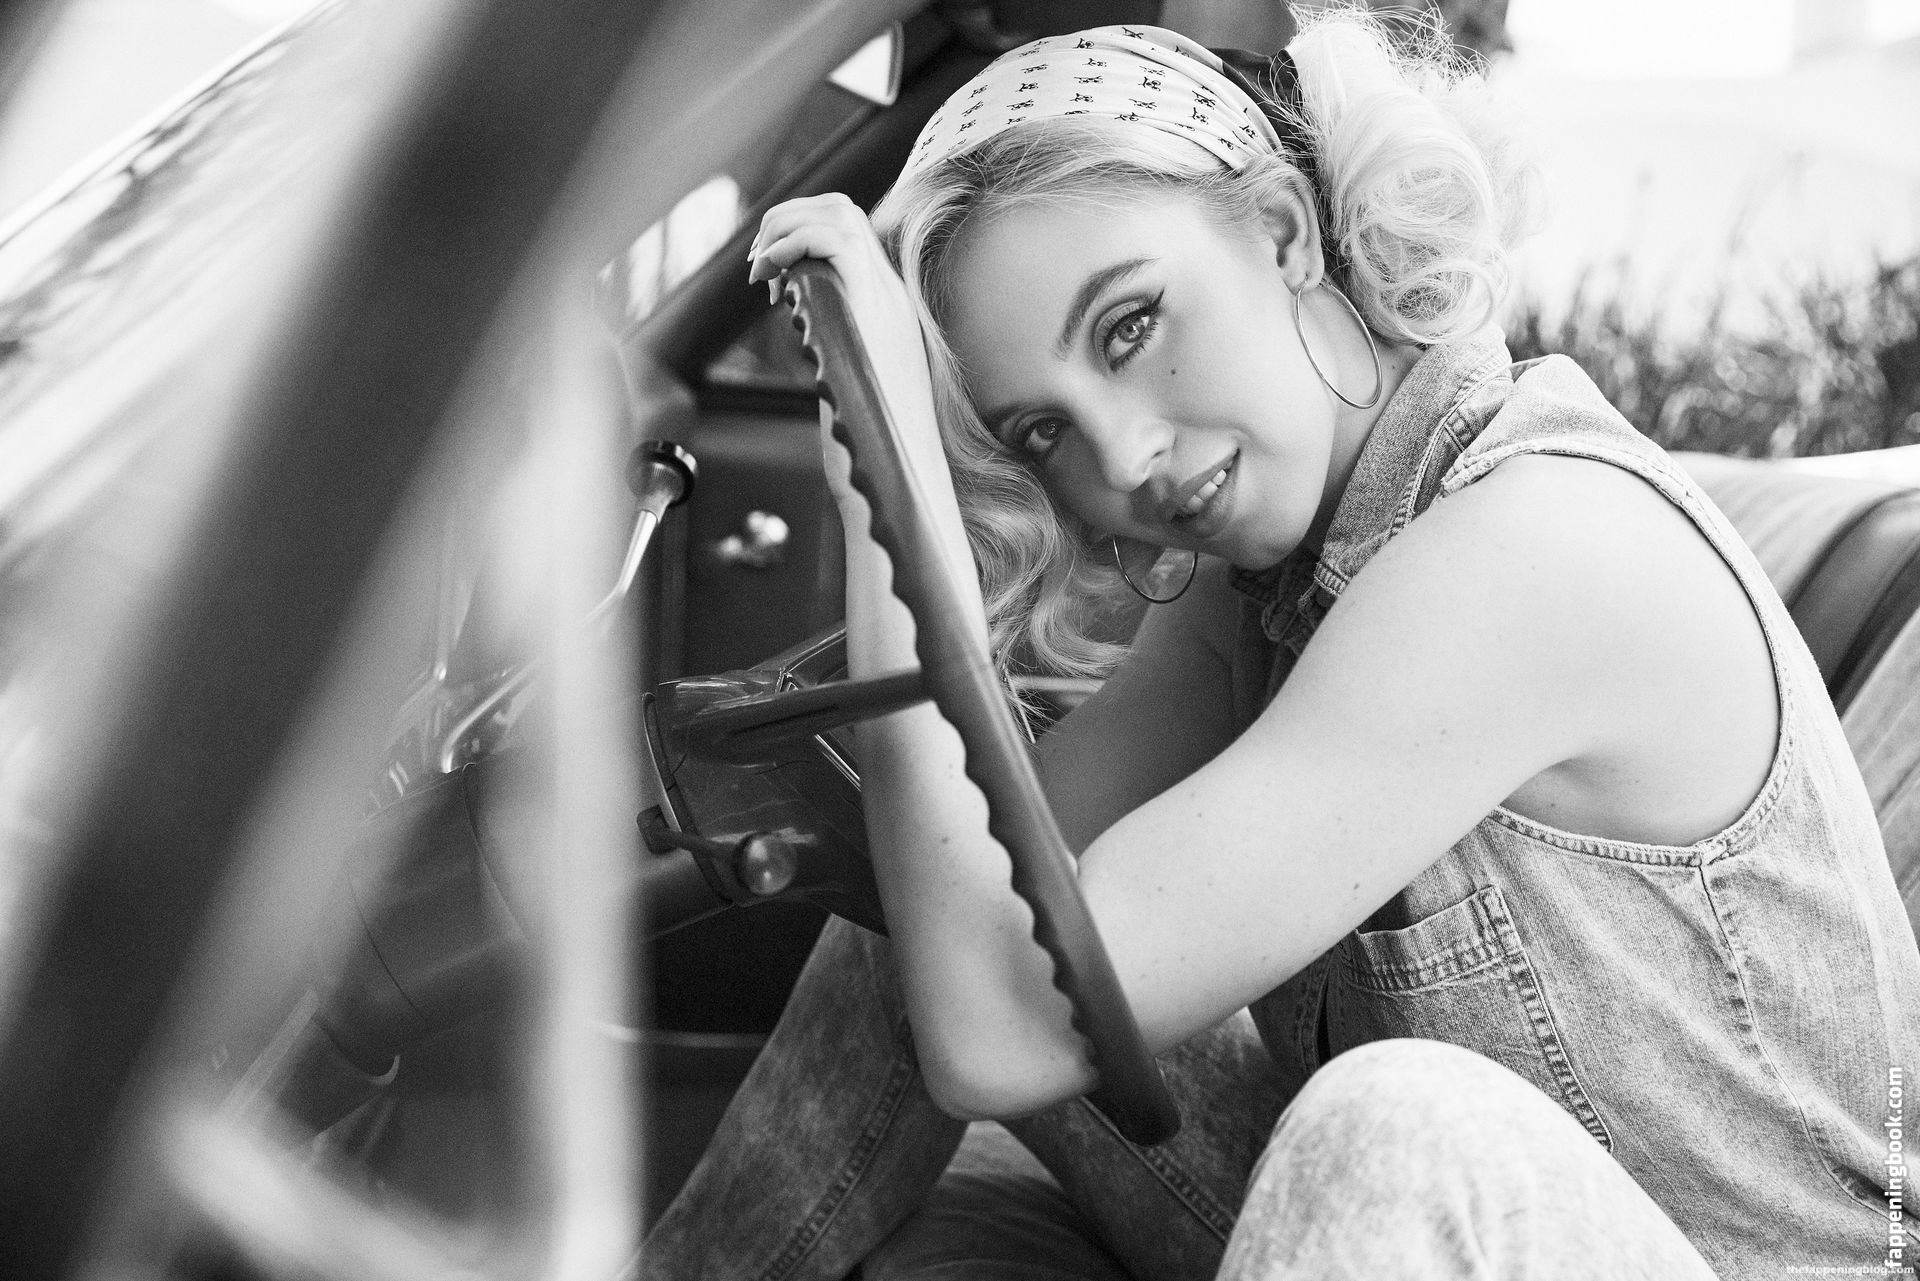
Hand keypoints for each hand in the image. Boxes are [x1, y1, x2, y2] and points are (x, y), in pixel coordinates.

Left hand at [746, 193, 944, 509]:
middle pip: (842, 209)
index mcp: (888, 304)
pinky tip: (770, 273)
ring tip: (760, 268)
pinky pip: (833, 241)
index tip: (769, 270)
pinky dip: (792, 242)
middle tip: (757, 264)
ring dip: (785, 227)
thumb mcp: (848, 378)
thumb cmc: (868, 439)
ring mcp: (884, 296)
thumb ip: (833, 343)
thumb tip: (802, 324)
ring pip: (837, 213)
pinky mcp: (871, 307)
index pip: (849, 231)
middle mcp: (889, 292)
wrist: (895, 468)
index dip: (800, 231)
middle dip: (787, 219)